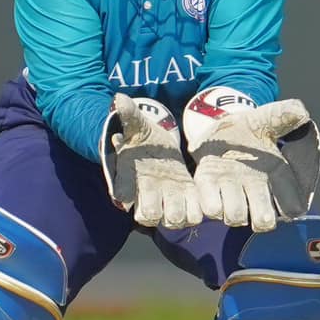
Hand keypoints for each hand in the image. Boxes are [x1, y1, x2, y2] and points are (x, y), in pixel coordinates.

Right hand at [102, 94, 201, 228]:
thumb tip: (119, 99)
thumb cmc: (143, 139)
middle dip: (164, 209)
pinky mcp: (185, 202)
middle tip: (174, 193)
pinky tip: (201, 196)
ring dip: (184, 212)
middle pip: (152, 217)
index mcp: (130, 181)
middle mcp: (146, 197)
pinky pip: (193, 215)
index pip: (126, 200)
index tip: (145, 186)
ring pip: (174, 220)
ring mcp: (166, 202)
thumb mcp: (137, 125)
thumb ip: (129, 115)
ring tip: (189, 195)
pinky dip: (198, 209)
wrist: (157, 150)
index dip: (136, 198)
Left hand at [184, 88, 319, 233]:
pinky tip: (213, 180)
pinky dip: (211, 200)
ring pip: (236, 217)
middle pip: (264, 222)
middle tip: (253, 188)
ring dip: (232, 204)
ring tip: (230, 182)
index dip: (289, 202)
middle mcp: (258, 194)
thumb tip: (301, 113)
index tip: (280, 180)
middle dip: (260, 214)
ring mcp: (233, 196)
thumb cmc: (251, 127)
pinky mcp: (209, 191)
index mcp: (279, 178)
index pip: (293, 208)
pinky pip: (210, 207)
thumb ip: (287, 114)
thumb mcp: (269, 117)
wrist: (219, 129)